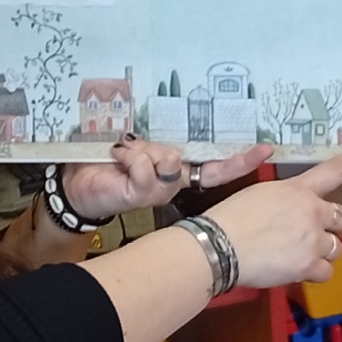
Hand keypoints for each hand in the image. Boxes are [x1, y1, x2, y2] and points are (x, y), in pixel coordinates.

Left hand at [62, 136, 273, 218]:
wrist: (76, 185)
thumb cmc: (105, 162)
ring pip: (164, 160)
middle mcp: (170, 182)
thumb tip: (168, 154)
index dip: (241, 160)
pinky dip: (128, 157)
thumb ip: (155, 148)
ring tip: (117, 157)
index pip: (215, 166)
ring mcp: (158, 191)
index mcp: (174, 169)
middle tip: (130, 152)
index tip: (266, 150)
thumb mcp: (135, 147)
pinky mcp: (142, 194)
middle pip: (184, 161)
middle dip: (157, 152)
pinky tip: (115, 161)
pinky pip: (145, 168)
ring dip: (137, 152)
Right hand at [203, 139, 341, 288]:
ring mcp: (313, 239)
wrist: (218, 245)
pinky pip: (325, 271)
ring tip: (290, 253)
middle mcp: (311, 211)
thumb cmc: (229, 219)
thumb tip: (293, 215)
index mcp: (297, 189)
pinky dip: (311, 272)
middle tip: (309, 234)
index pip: (336, 169)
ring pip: (336, 247)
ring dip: (319, 251)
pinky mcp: (310, 265)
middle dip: (331, 227)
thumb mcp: (258, 195)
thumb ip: (285, 201)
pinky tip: (290, 267)